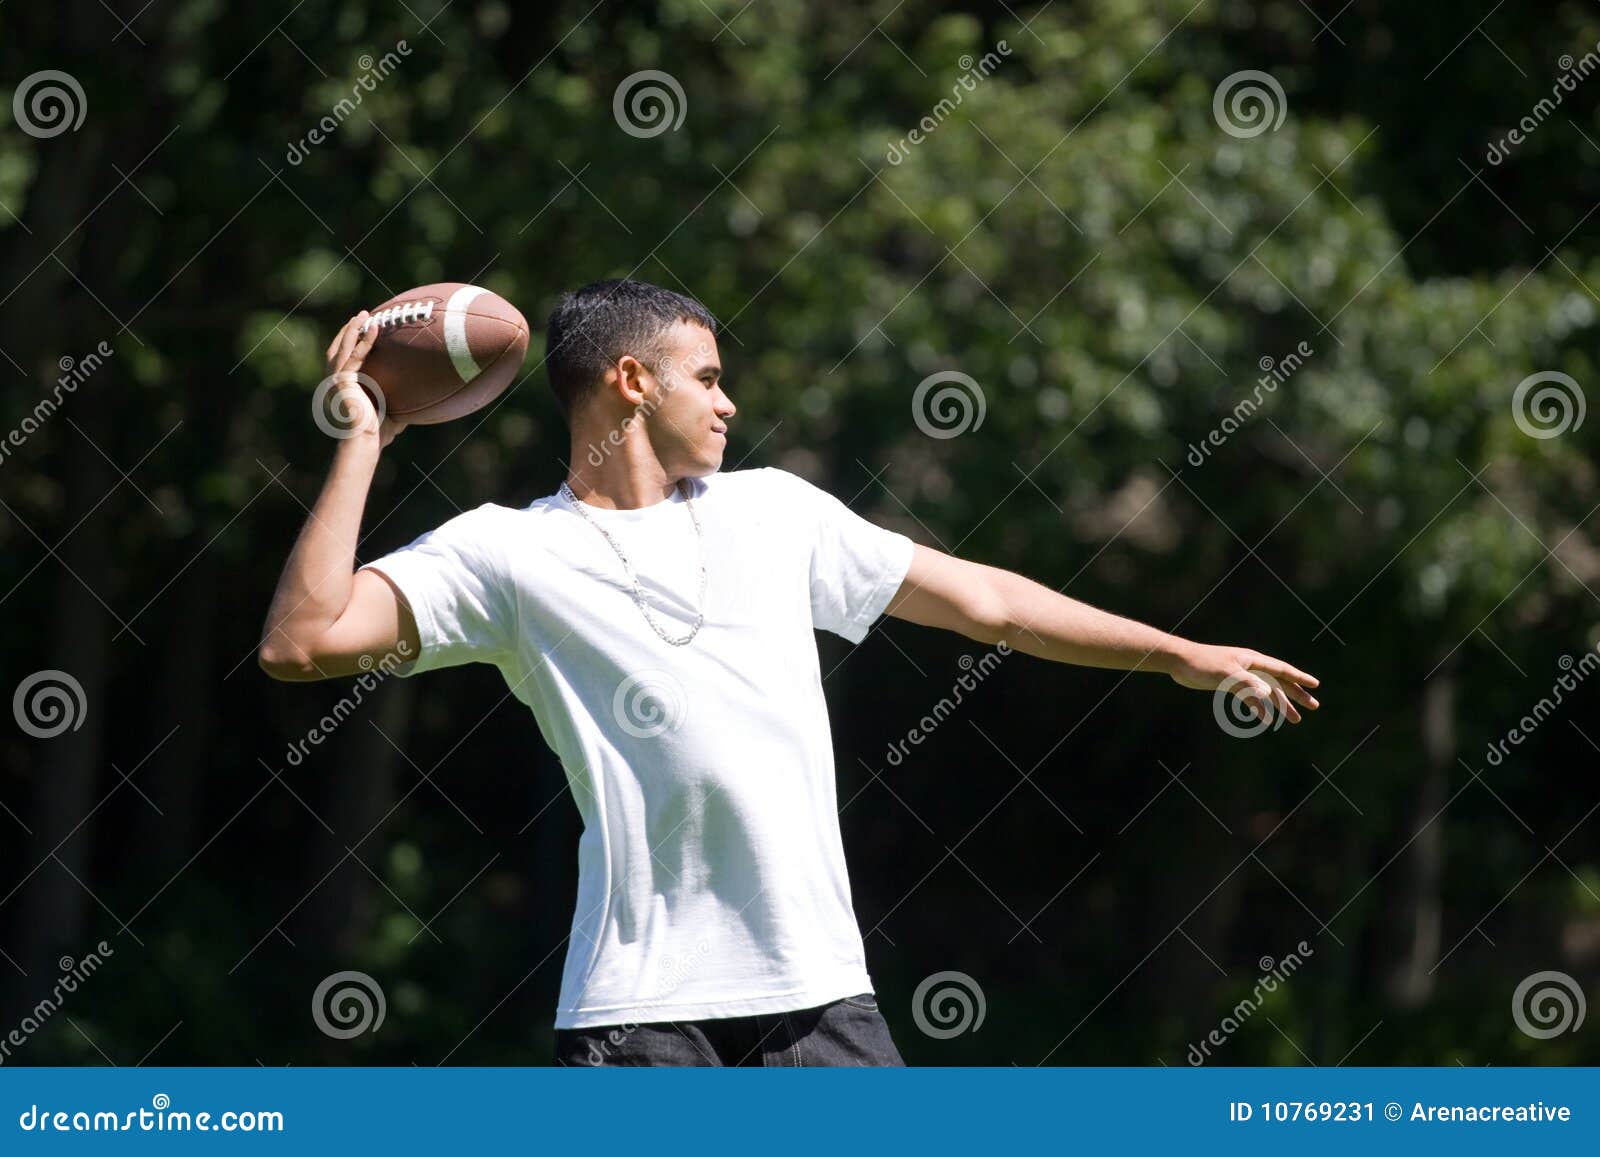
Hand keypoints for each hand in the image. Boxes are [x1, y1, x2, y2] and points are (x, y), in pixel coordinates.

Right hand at [323, 311, 406, 447]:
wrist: (365, 442)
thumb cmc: (377, 434)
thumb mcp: (391, 414)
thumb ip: (399, 404)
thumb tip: (419, 403)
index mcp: (343, 387)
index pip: (343, 359)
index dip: (349, 343)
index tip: (361, 330)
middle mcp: (336, 381)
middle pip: (338, 348)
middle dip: (348, 331)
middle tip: (361, 316)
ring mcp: (337, 380)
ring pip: (343, 347)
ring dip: (353, 329)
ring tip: (364, 315)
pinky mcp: (343, 381)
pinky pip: (355, 356)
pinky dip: (364, 341)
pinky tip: (375, 328)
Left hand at [1165, 641, 1319, 724]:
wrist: (1180, 662)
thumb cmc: (1203, 663)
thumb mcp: (1226, 674)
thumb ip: (1247, 683)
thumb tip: (1267, 695)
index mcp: (1253, 661)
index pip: (1282, 670)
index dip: (1299, 678)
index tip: (1316, 685)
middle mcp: (1251, 667)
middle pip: (1280, 682)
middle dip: (1296, 695)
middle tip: (1314, 707)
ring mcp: (1241, 676)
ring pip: (1267, 692)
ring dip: (1281, 705)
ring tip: (1296, 720)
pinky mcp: (1230, 685)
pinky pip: (1252, 698)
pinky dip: (1261, 708)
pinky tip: (1267, 720)